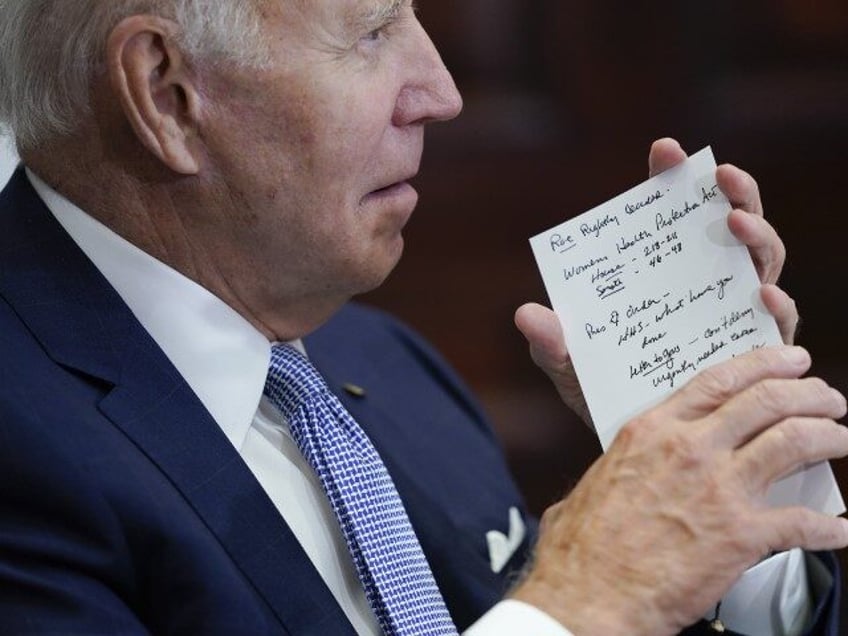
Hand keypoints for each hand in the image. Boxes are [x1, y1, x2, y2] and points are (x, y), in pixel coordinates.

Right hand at [511, 346, 847, 635]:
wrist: (588, 591)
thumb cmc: (584, 541)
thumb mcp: (604, 473)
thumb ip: (633, 457)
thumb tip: (639, 462)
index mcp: (653, 429)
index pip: (719, 379)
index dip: (764, 364)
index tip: (790, 361)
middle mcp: (690, 448)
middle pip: (766, 401)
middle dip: (808, 394)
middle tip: (828, 397)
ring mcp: (719, 489)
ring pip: (793, 442)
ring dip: (827, 436)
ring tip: (840, 438)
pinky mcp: (740, 536)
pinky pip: (802, 522)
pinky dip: (829, 527)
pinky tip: (838, 530)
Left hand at [515, 138, 798, 424]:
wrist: (636, 447)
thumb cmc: (602, 395)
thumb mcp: (570, 368)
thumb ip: (551, 344)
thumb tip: (527, 314)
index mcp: (659, 276)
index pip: (668, 220)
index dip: (671, 180)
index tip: (664, 149)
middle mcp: (703, 285)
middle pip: (729, 227)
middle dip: (731, 192)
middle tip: (717, 174)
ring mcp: (734, 314)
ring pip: (761, 262)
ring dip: (757, 234)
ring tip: (736, 219)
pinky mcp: (758, 352)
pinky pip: (779, 324)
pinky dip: (779, 306)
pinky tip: (764, 294)